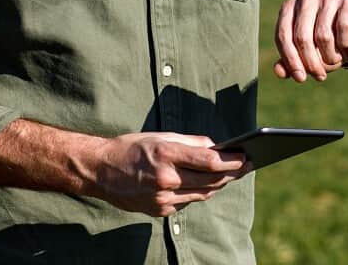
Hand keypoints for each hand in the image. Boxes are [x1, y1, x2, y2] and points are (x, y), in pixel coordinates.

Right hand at [88, 132, 247, 216]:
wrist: (100, 170)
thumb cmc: (132, 148)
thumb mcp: (161, 136)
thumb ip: (191, 142)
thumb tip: (217, 147)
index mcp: (166, 155)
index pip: (209, 162)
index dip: (232, 161)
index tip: (246, 156)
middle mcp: (165, 179)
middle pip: (210, 180)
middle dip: (232, 173)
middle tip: (247, 165)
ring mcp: (162, 198)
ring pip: (202, 193)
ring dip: (219, 184)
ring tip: (231, 174)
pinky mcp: (159, 210)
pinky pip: (187, 202)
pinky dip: (198, 192)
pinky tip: (205, 183)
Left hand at [273, 0, 347, 82]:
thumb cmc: (326, 48)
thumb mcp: (306, 58)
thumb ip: (289, 64)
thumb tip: (278, 72)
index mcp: (290, 8)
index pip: (283, 36)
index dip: (290, 60)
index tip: (300, 78)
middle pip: (301, 37)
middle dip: (310, 62)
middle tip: (319, 76)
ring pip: (323, 36)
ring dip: (329, 56)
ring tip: (334, 59)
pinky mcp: (347, 2)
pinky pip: (343, 28)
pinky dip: (344, 43)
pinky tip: (345, 44)